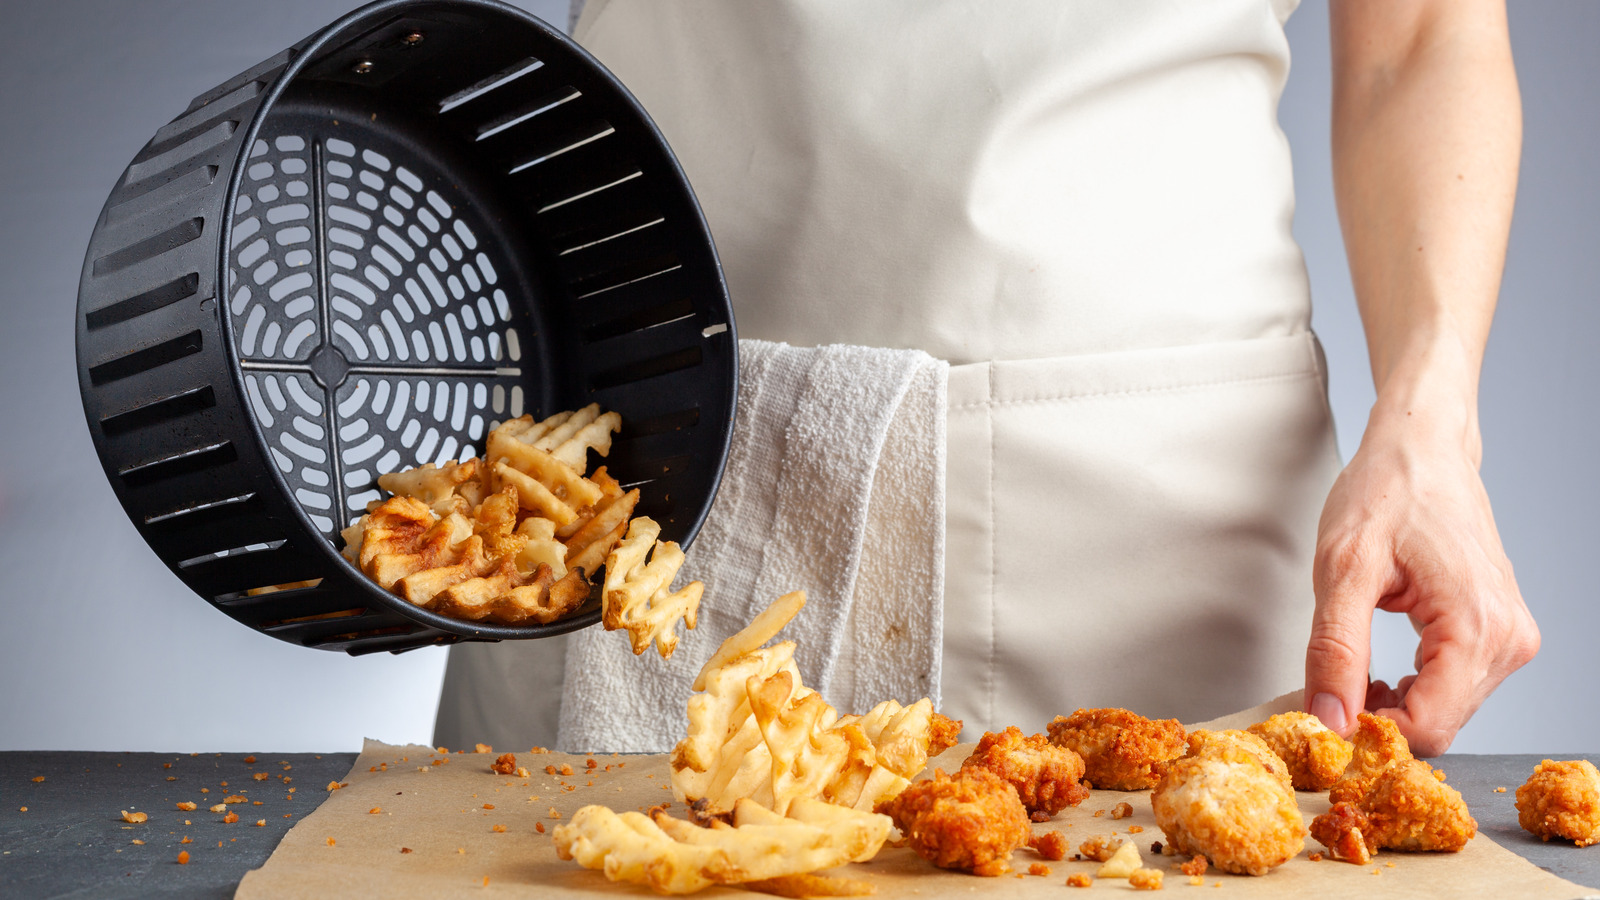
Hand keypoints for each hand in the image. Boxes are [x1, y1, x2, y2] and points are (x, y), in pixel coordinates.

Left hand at [1302, 399, 1538, 755]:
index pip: (1429, 727)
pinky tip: (1379, 670)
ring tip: (1353, 670)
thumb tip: (1330, 718)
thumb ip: (1336, 650)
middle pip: (1440, 724)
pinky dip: (1411, 689)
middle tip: (1328, 690)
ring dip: (1394, 705)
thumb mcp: (1342, 570)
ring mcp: (1510, 637)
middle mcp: (1508, 639)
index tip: (1325, 716)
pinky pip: (1453, 688)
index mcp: (1478, 627)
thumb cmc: (1387, 492)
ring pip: (1446, 711)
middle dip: (1380, 720)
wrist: (1421, 450)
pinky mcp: (1499, 633)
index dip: (1371, 735)